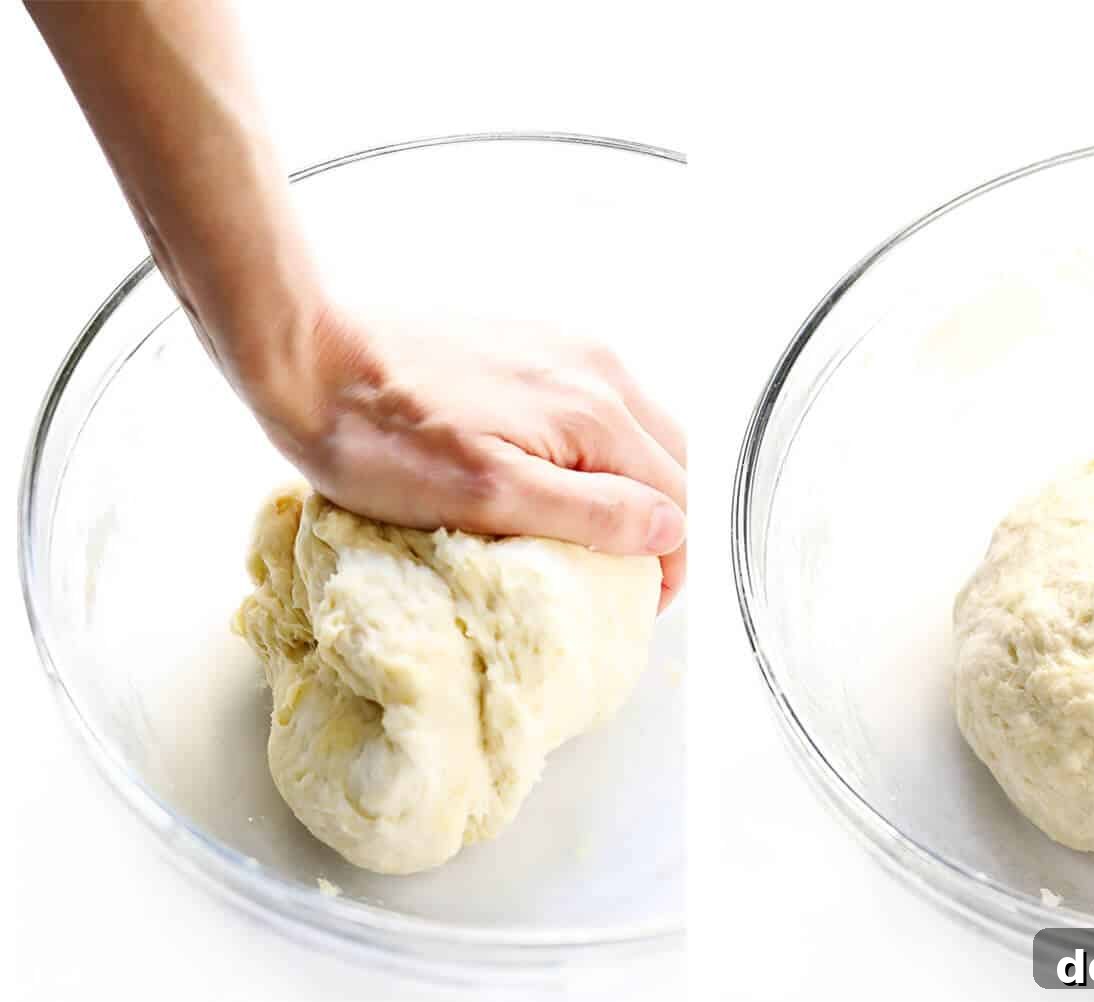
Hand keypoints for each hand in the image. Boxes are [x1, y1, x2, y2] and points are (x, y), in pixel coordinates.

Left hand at [253, 305, 686, 609]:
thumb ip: (591, 512)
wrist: (310, 359)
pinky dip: (601, 449)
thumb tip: (668, 530)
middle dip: (662, 521)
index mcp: (595, 412)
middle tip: (626, 573)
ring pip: (639, 430)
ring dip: (634, 483)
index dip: (670, 561)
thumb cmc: (381, 440)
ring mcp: (567, 349)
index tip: (642, 602)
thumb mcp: (488, 497)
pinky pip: (598, 403)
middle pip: (671, 459)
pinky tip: (562, 474)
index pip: (676, 498)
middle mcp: (597, 369)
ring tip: (596, 530)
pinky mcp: (534, 343)